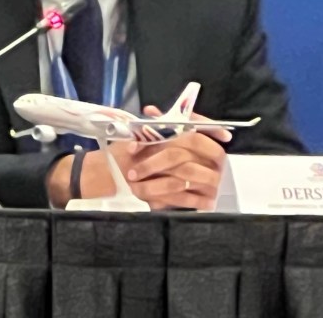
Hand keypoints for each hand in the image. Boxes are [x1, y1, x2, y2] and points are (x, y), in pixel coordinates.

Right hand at [46, 104, 230, 209]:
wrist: (97, 176)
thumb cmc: (119, 154)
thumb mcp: (139, 135)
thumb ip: (161, 128)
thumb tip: (189, 121)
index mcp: (151, 134)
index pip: (185, 126)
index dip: (208, 128)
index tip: (226, 134)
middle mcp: (151, 150)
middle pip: (190, 150)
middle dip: (210, 157)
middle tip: (222, 164)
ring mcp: (152, 173)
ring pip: (188, 175)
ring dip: (205, 181)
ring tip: (216, 185)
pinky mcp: (151, 194)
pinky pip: (180, 197)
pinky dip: (195, 200)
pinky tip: (206, 201)